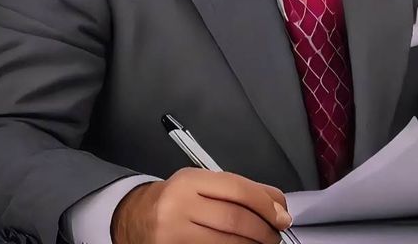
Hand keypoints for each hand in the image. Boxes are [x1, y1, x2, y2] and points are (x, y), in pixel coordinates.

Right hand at [111, 167, 292, 243]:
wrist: (135, 218)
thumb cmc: (176, 199)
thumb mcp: (202, 183)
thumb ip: (237, 189)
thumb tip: (277, 203)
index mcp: (190, 181)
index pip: (237, 189)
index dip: (265, 203)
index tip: (282, 215)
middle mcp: (179, 206)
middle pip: (235, 220)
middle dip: (264, 229)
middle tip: (277, 234)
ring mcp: (174, 234)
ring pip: (227, 243)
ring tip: (265, 243)